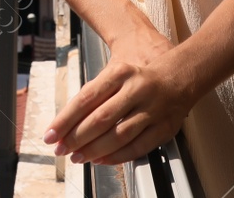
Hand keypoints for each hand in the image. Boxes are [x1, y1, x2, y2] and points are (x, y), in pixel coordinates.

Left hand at [43, 25, 201, 166]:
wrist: (182, 73)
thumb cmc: (140, 74)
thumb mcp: (115, 73)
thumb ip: (93, 96)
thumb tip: (67, 122)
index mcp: (121, 73)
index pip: (86, 98)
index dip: (66, 119)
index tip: (51, 134)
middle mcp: (137, 90)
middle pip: (101, 119)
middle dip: (77, 138)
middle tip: (61, 149)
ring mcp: (153, 110)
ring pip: (119, 135)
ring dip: (95, 150)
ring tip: (78, 157)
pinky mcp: (165, 127)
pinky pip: (138, 147)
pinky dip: (118, 156)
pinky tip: (101, 160)